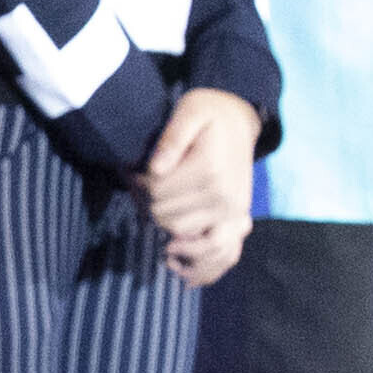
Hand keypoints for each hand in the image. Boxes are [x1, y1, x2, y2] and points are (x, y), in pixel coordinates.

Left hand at [137, 86, 258, 285]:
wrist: (241, 120)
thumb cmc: (210, 112)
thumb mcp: (189, 110)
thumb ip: (172, 137)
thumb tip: (155, 168)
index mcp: (210, 169)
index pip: (157, 191)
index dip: (136, 183)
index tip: (130, 171)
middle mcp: (224, 196)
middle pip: (164, 215)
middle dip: (145, 202)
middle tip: (137, 187)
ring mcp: (233, 213)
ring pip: (179, 233)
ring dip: (160, 224)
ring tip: (151, 207)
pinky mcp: (237, 221)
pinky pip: (217, 255)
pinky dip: (194, 262)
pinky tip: (173, 258)